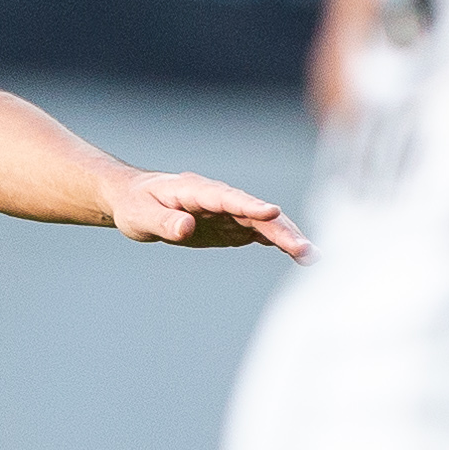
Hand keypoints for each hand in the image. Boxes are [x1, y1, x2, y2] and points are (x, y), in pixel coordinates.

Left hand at [108, 172, 310, 258]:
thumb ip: (164, 221)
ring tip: (312, 257)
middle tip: (305, 251)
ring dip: (288, 238)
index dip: (250, 206)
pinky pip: (258, 233)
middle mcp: (219, 199)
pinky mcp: (231, 226)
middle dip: (281, 231)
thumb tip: (186, 227)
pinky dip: (278, 242)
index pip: (228, 199)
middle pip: (255, 214)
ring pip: (264, 224)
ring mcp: (228, 212)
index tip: (273, 213)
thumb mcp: (141, 215)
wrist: (137, 200)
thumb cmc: (136, 205)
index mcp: (197, 191)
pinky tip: (300, 255)